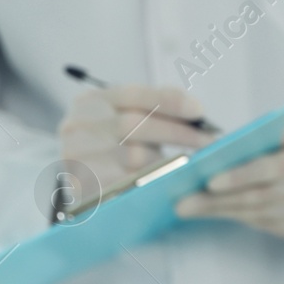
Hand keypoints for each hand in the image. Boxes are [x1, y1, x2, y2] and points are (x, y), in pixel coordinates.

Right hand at [58, 84, 215, 205]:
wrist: (88, 189)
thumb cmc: (118, 152)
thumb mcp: (133, 126)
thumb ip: (156, 111)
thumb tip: (195, 110)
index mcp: (89, 103)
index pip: (132, 95)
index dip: (168, 100)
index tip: (199, 110)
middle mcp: (75, 126)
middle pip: (133, 125)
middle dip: (176, 132)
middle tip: (208, 142)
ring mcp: (74, 157)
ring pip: (132, 156)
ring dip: (168, 161)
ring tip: (193, 163)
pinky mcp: (81, 187)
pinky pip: (128, 184)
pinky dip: (154, 182)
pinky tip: (173, 182)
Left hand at [175, 114, 283, 240]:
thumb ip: (259, 132)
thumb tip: (214, 147)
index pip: (270, 169)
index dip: (239, 176)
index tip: (208, 181)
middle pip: (257, 198)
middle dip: (216, 201)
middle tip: (182, 202)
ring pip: (256, 215)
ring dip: (219, 212)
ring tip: (188, 207)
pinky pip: (263, 224)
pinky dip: (236, 216)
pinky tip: (212, 211)